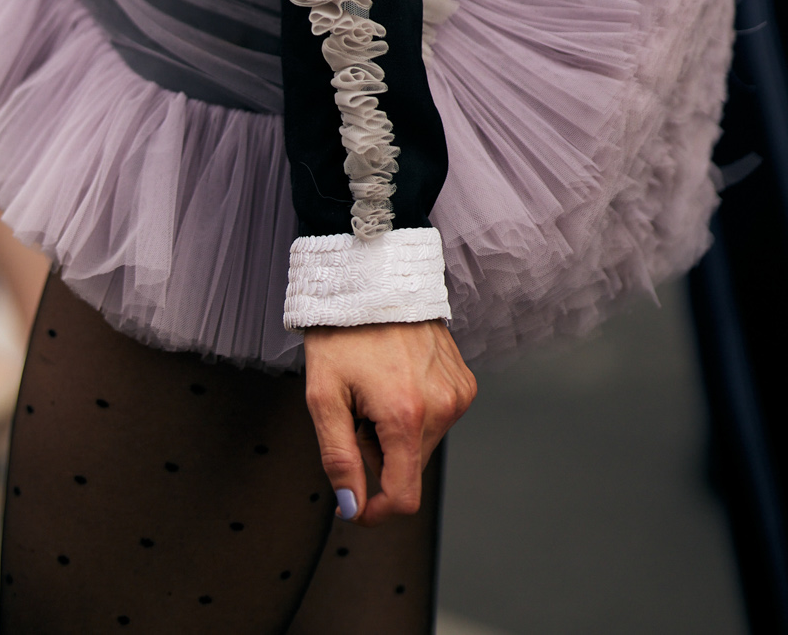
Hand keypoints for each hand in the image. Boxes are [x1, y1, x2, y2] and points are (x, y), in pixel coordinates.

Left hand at [304, 321, 475, 523]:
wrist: (373, 276)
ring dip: (396, 434)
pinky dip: (414, 412)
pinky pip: (438, 418)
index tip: (357, 506)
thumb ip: (338, 457)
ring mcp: (457, 394)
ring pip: (423, 444)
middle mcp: (442, 407)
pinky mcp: (464, 382)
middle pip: (410, 469)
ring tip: (376, 390)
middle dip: (380, 456)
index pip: (404, 497)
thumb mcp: (323, 395)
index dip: (376, 511)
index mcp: (406, 415)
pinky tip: (396, 379)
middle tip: (357, 414)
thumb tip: (351, 505)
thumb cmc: (343, 330)